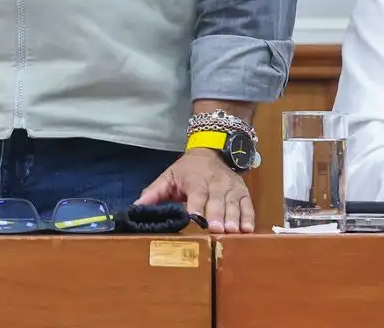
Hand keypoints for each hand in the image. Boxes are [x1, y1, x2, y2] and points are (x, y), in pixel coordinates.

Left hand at [136, 148, 254, 233]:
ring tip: (231, 232)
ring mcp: (231, 188)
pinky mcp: (243, 192)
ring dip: (233, 219)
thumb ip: (153, 193)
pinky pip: (248, 205)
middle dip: (216, 216)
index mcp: (195, 180)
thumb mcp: (169, 176)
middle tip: (216, 231)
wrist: (212, 151)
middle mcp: (215, 184)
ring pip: (233, 204)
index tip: (194, 220)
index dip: (196, 206)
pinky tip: (248, 230)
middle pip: (216, 201)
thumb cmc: (187, 170)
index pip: (196, 194)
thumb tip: (135, 207)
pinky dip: (249, 217)